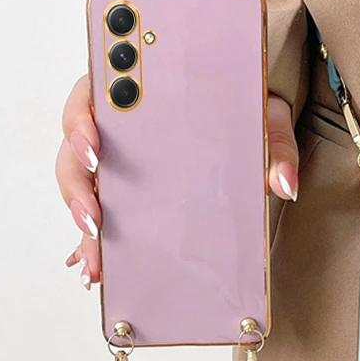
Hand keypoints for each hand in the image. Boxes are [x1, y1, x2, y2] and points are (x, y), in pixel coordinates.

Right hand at [55, 74, 299, 288]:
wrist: (254, 117)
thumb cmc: (247, 107)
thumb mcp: (266, 117)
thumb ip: (276, 145)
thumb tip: (283, 184)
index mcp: (139, 90)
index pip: (92, 97)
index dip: (81, 123)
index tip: (94, 147)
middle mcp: (118, 124)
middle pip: (76, 151)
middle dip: (78, 188)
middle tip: (94, 219)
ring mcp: (119, 158)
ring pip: (83, 186)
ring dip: (84, 222)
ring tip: (98, 260)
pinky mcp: (127, 190)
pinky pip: (101, 212)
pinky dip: (97, 242)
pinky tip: (100, 270)